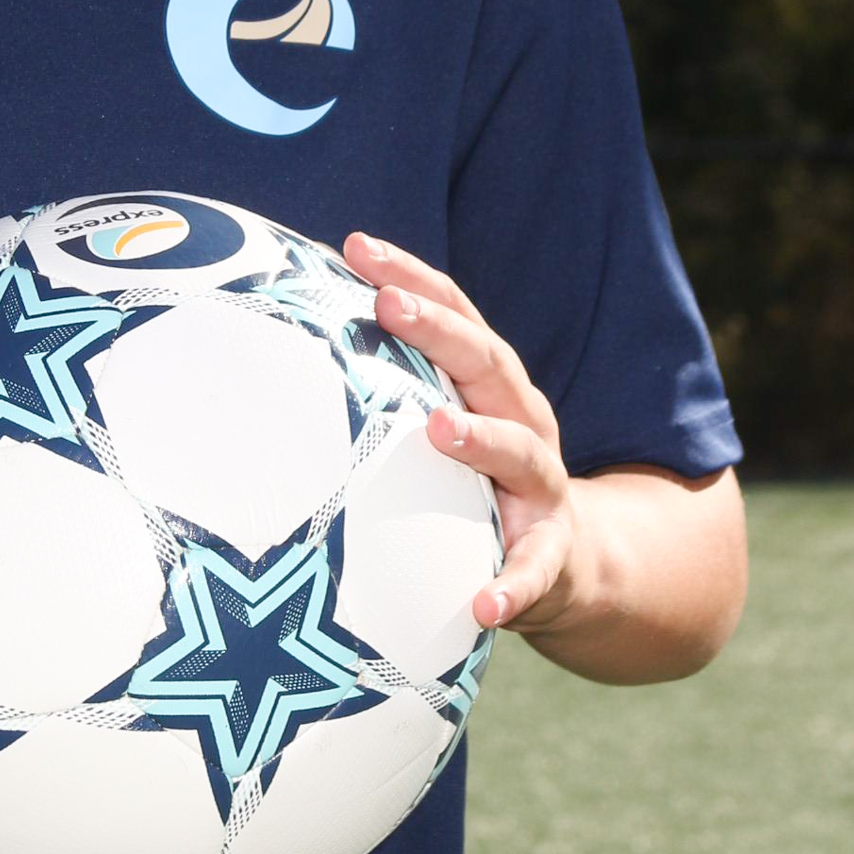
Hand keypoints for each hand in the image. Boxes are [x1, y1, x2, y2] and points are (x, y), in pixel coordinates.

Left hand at [341, 230, 576, 638]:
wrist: (570, 563)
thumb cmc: (478, 481)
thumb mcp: (443, 427)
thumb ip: (388, 391)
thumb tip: (283, 351)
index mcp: (489, 388)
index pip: (455, 316)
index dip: (412, 277)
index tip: (357, 246)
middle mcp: (522, 422)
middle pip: (487, 364)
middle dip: (440, 330)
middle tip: (389, 305)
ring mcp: (542, 488)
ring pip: (520, 452)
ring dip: (480, 438)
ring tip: (438, 428)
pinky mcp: (551, 556)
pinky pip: (533, 572)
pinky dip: (512, 586)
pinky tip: (484, 606)